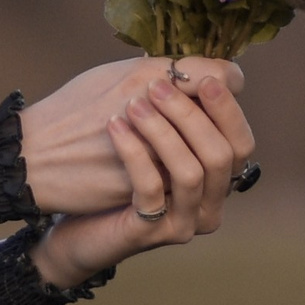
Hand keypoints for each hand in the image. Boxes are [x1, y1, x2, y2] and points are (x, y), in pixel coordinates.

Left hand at [33, 71, 256, 288]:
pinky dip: (135, 152)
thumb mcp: (148, 118)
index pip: (241, 142)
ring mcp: (182, 222)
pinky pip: (151, 188)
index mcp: (216, 175)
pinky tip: (114, 127)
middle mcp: (209, 203)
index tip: (203, 78)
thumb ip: (183, 98)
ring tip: (132, 105)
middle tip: (156, 86)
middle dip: (191, 116)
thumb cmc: (108, 154)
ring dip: (162, 132)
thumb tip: (226, 71)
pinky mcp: (149, 232)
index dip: (227, 110)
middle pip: (222, 156)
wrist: (63, 200)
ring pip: (190, 173)